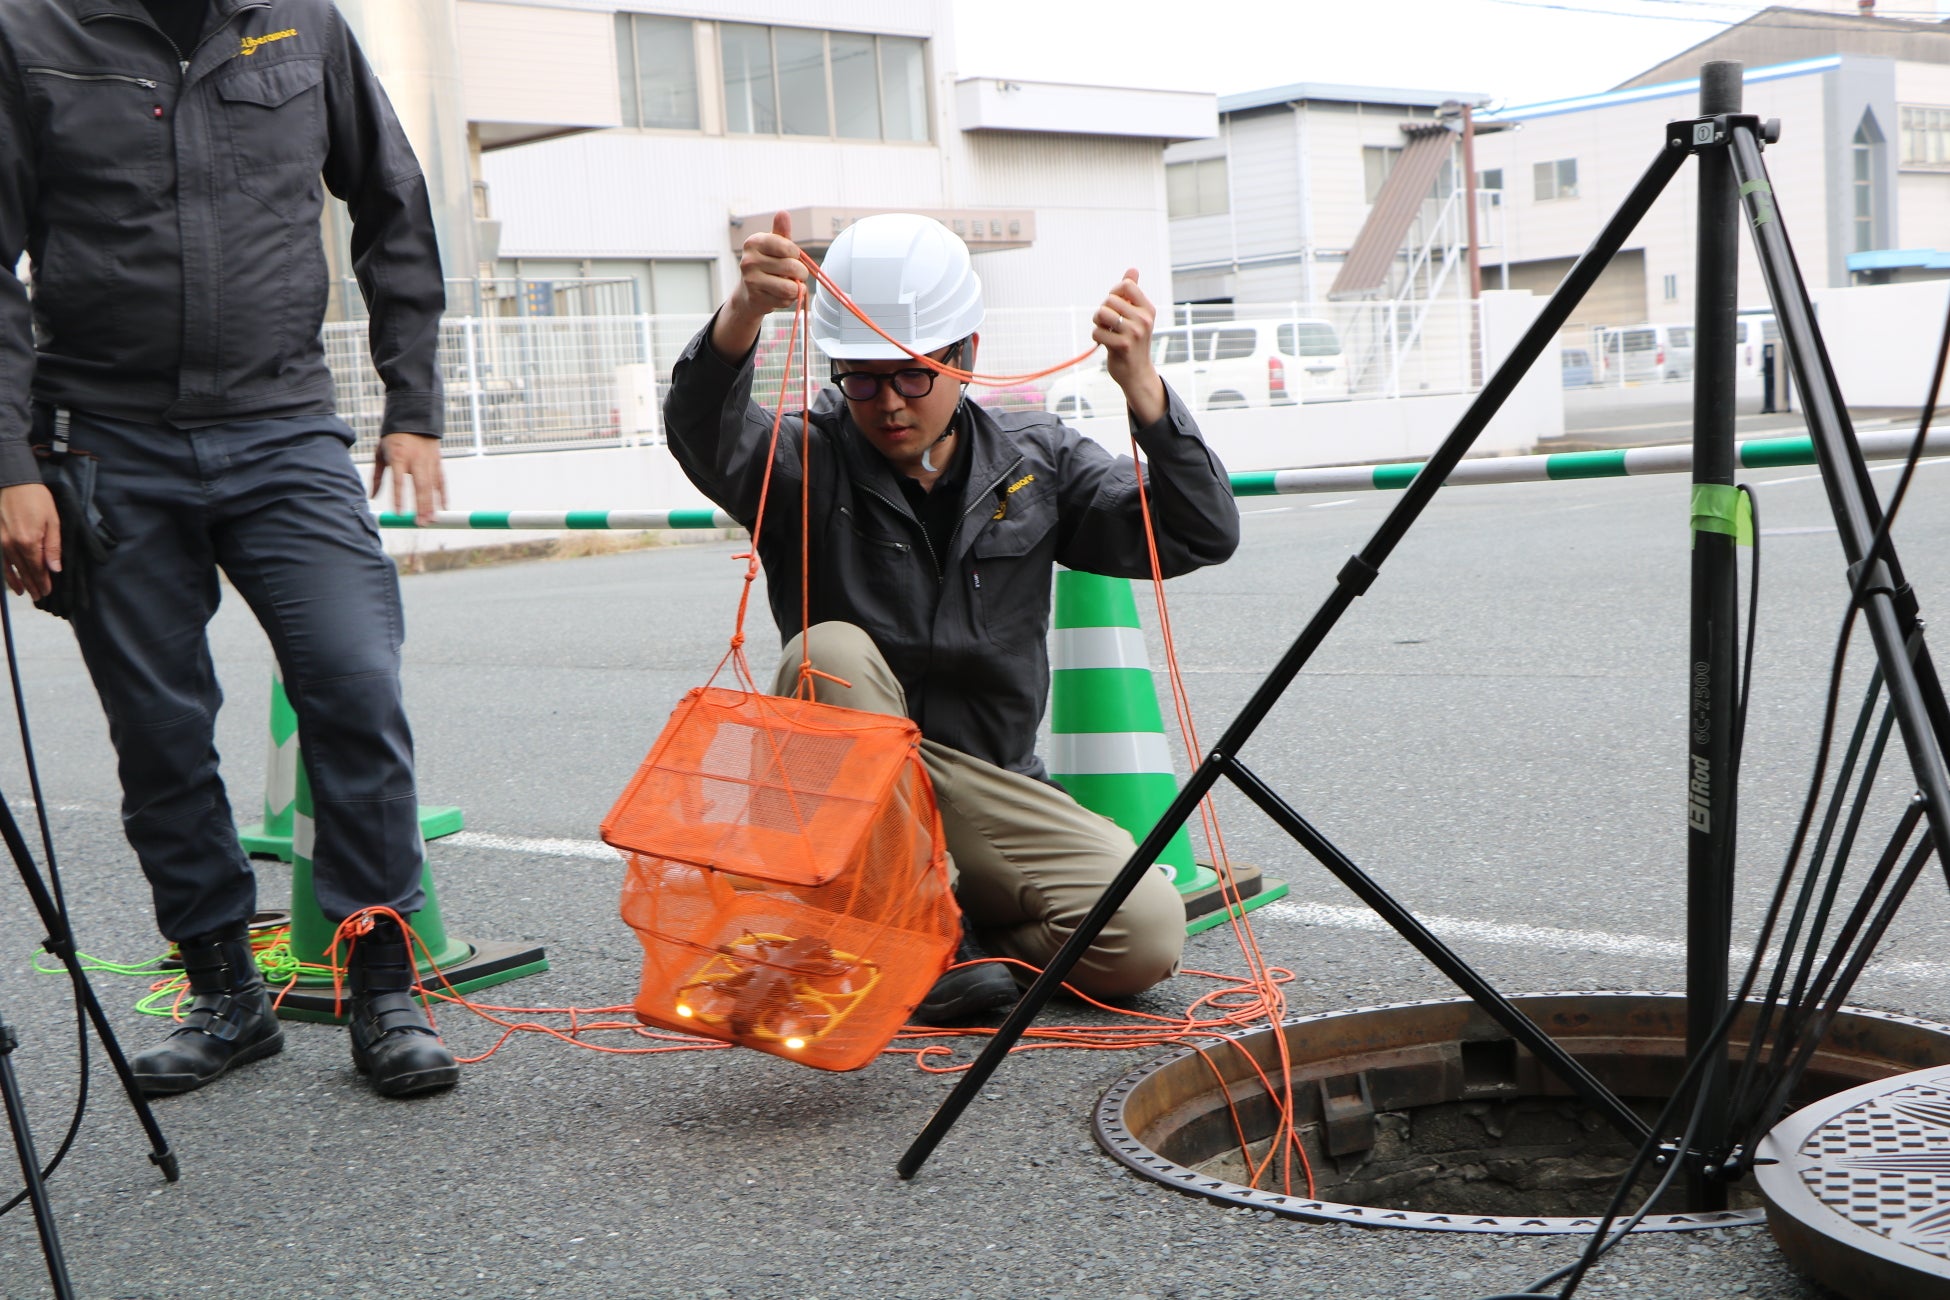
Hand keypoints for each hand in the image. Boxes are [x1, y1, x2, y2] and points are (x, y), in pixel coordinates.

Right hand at [1, 482, 59, 598]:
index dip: (42, 581)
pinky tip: (11, 581)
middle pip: (24, 570)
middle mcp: (12, 545)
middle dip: (33, 585)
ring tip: (26, 594)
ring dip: (20, 582)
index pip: (37, 568)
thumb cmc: (37, 499)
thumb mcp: (53, 521)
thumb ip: (53, 546)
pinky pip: (1, 560)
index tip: (47, 592)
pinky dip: (6, 572)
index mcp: (29, 541)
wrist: (13, 482)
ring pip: (11, 568)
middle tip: (40, 597)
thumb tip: (54, 569)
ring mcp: (1, 542)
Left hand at [369, 433, 445, 525]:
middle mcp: (416, 460)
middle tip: (420, 523)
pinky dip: (443, 495)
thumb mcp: (380, 454)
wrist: (415, 419)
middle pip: (420, 487)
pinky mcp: (437, 462)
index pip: (398, 481)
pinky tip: (444, 508)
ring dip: (432, 505)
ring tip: (432, 520)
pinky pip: (441, 481)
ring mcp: (429, 462)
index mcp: (399, 457)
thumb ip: (376, 476)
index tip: (400, 514)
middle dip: (421, 507)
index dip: (399, 498)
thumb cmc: (393, 439)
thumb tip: (372, 497)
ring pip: (432, 487)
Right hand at [711, 211, 808, 361]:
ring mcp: (751, 280)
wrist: (750, 291)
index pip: (788, 247)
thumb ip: (781, 231)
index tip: (792, 256)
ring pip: (790, 287)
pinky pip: (785, 300)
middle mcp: (749, 260)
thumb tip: (783, 213)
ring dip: (797, 288)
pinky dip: (789, 299)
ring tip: (790, 284)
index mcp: (754, 242)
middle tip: (796, 274)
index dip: (796, 254)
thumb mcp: (774, 246)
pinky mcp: (756, 298)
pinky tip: (780, 294)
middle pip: (792, 267)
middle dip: (801, 273)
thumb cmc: (767, 264)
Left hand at [1093, 268, 1165, 425]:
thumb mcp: (1137, 316)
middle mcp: (1144, 319)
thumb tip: (1132, 269)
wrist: (1136, 373)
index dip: (1113, 292)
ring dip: (1097, 323)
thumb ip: (1133, 293)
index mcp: (1148, 309)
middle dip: (1103, 311)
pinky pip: (1097, 332)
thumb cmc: (1133, 342)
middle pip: (1109, 300)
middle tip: (1108, 323)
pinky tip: (1105, 343)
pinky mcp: (1122, 346)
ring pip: (1101, 313)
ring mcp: (1134, 333)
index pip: (1126, 285)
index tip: (1113, 304)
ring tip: (1105, 331)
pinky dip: (1096, 337)